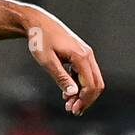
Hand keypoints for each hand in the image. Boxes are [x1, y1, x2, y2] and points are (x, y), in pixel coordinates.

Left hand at [0, 0, 104, 114]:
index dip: (84, 100)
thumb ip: (61, 78)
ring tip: (68, 104)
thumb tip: (73, 94)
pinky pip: (85, 74)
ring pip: (92, 79)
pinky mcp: (80, 55)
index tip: (72, 110)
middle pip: (96, 84)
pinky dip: (79, 85)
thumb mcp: (47, 62)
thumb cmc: (40, 40)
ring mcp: (85, 54)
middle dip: (86, 99)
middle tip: (72, 111)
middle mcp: (87, 55)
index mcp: (81, 57)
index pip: (91, 85)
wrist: (37, 23)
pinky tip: (67, 92)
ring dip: (82, 93)